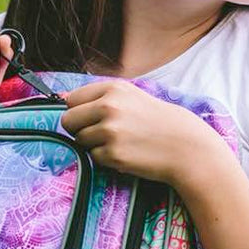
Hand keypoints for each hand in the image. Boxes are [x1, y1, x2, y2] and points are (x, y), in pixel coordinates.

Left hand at [58, 80, 217, 185]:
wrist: (187, 147)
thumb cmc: (159, 122)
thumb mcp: (131, 97)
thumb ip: (99, 97)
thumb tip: (61, 99)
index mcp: (113, 89)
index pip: (72, 100)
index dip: (79, 112)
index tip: (92, 118)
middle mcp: (109, 106)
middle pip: (67, 120)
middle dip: (79, 129)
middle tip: (101, 133)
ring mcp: (110, 131)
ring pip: (79, 140)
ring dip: (94, 145)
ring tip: (120, 142)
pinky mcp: (113, 154)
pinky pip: (93, 157)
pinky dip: (106, 159)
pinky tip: (126, 153)